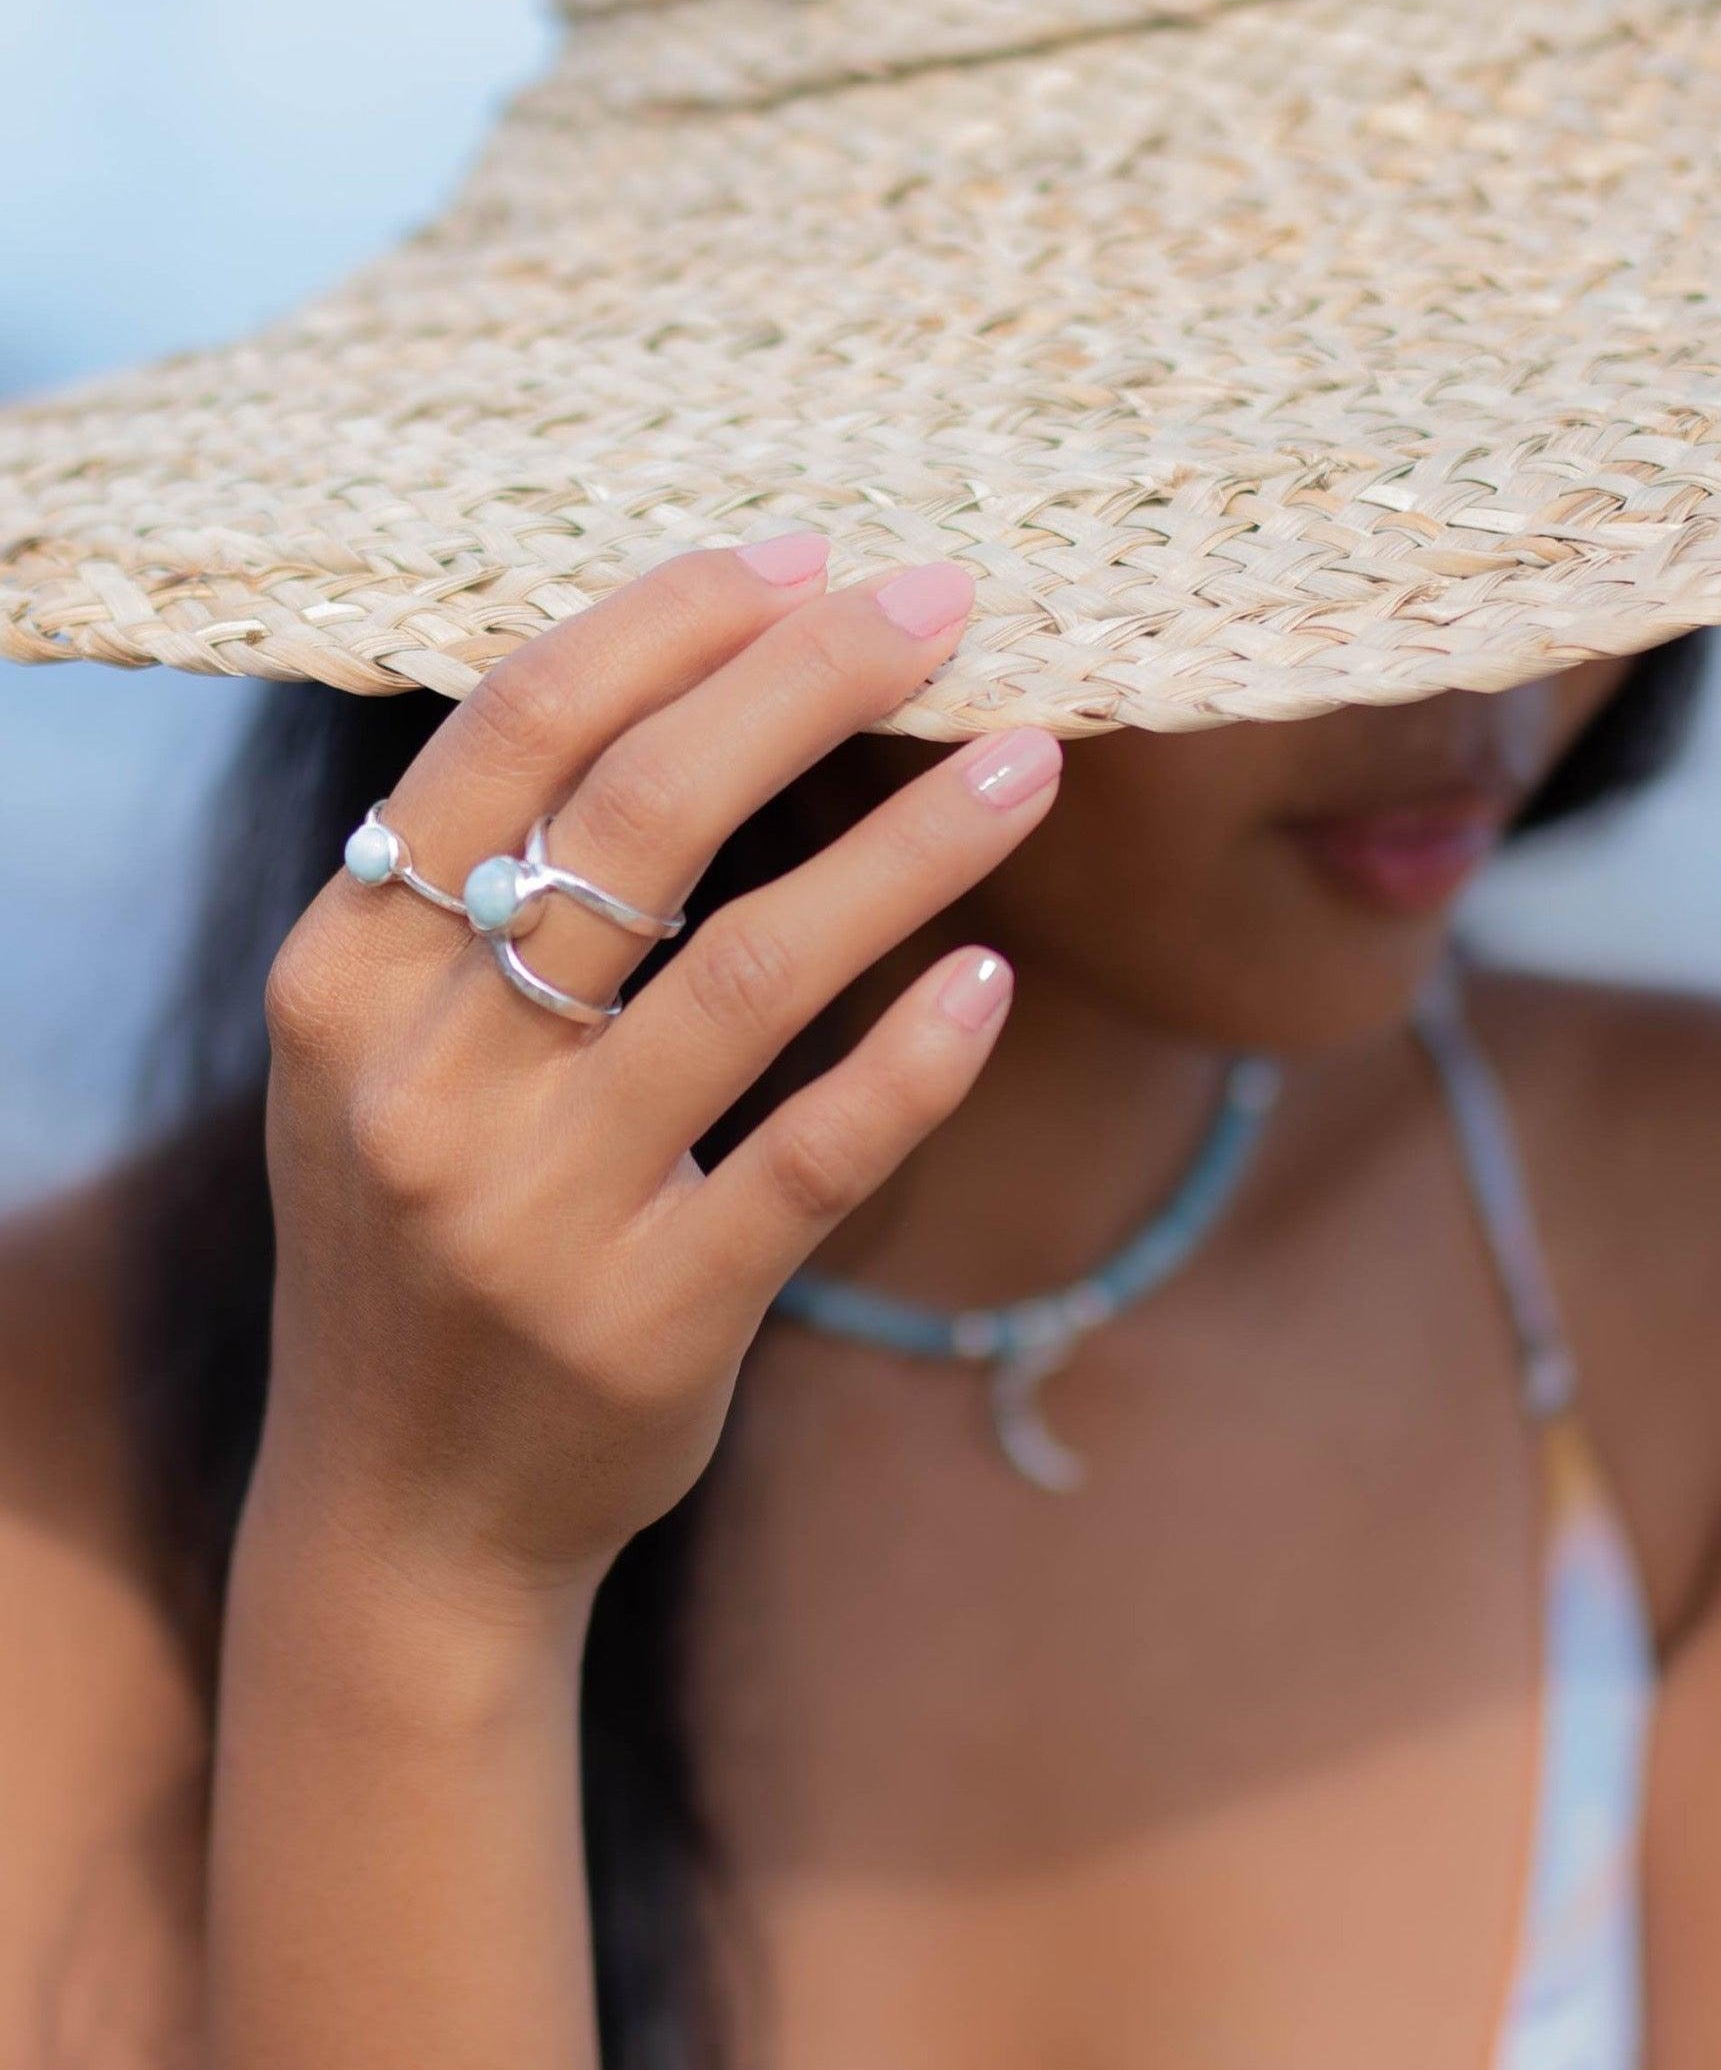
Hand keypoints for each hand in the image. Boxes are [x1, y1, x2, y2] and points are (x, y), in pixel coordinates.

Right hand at [248, 537, 1060, 1626]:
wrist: (403, 1515)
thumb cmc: (427, 1242)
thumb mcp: (387, 1061)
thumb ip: (478, 899)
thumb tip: (678, 681)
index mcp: (342, 978)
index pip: (513, 739)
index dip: (669, 624)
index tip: (803, 555)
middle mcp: (420, 1081)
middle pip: (636, 820)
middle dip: (805, 682)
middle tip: (941, 604)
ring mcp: (534, 1210)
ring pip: (746, 971)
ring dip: (906, 847)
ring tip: (1029, 761)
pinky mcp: (651, 1320)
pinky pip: (808, 1157)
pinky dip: (912, 1060)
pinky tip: (992, 980)